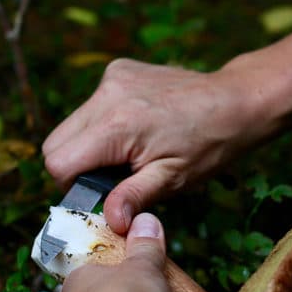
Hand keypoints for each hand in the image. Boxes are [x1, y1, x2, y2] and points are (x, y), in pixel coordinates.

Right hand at [43, 58, 262, 232]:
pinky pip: (92, 105)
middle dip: (76, 165)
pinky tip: (136, 128)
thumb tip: (109, 221)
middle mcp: (107, 94)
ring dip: (90, 144)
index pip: (58, 161)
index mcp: (116, 125)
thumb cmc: (209, 144)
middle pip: (56, 142)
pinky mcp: (118, 70)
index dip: (73, 185)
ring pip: (72, 124)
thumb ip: (134, 197)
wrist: (236, 101)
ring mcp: (112, 78)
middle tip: (113, 176)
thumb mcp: (173, 178)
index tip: (100, 193)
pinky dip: (103, 122)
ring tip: (128, 152)